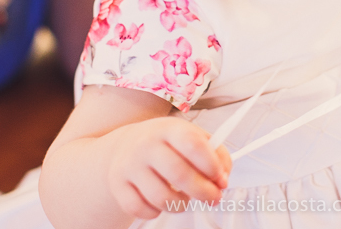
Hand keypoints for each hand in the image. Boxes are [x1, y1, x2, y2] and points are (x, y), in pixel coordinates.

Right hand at [108, 117, 231, 218]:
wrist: (127, 144)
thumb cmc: (168, 143)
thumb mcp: (192, 136)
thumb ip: (216, 154)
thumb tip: (223, 180)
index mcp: (169, 129)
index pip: (193, 145)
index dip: (211, 166)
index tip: (220, 178)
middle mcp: (147, 144)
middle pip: (179, 174)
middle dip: (203, 192)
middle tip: (213, 198)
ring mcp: (130, 165)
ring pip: (161, 197)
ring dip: (181, 204)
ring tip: (185, 199)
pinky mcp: (118, 185)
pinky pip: (140, 209)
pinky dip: (156, 212)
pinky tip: (162, 202)